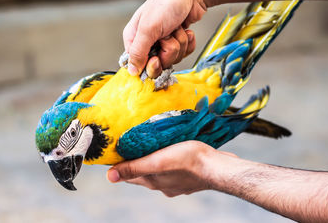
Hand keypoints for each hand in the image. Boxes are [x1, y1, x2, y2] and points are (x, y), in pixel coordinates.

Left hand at [107, 141, 237, 196]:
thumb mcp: (157, 161)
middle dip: (136, 159)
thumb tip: (110, 177)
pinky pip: (173, 168)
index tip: (117, 150)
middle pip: (142, 172)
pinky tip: (174, 151)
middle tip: (133, 143)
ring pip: (158, 169)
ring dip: (154, 159)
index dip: (120, 163)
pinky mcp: (188, 176)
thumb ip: (134, 168)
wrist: (218, 167)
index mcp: (152, 181)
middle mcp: (162, 184)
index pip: (128, 174)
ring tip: (153, 144)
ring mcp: (176, 182)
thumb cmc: (189, 161)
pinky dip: (169, 160)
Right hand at [123, 0, 205, 76]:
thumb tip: (132, 71)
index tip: (156, 59)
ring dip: (180, 44)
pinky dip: (188, 42)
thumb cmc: (167, 3)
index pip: (137, 64)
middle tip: (169, 39)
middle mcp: (148, 40)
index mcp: (134, 37)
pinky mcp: (178, 39)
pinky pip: (184, 52)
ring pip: (173, 58)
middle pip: (157, 64)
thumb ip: (138, 52)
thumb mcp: (148, 29)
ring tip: (177, 28)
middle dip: (168, 52)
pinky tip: (186, 30)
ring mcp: (164, 40)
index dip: (149, 65)